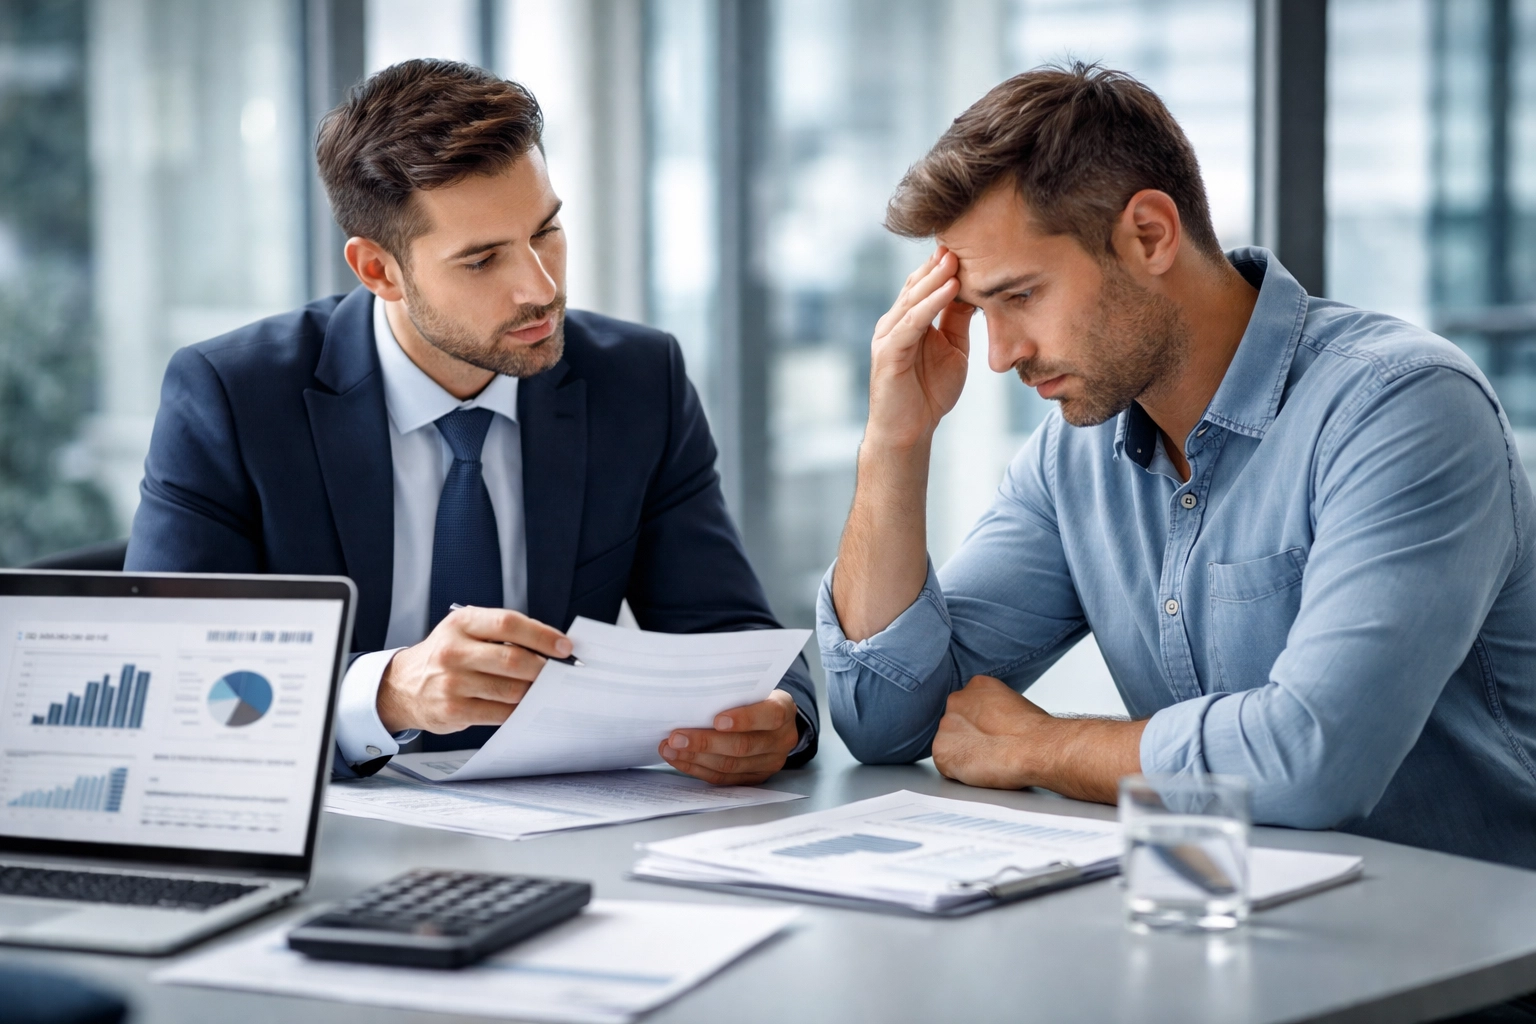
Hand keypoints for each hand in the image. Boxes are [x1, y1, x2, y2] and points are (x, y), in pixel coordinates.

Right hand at [376, 606, 572, 733]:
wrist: (402, 686)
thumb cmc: (446, 655)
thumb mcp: (465, 631)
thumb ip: (502, 634)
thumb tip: (550, 647)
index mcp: (462, 623)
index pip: (508, 623)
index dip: (542, 635)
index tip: (565, 647)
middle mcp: (453, 651)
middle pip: (513, 659)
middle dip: (543, 668)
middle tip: (560, 674)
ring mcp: (452, 682)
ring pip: (510, 689)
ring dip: (534, 691)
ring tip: (544, 690)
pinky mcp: (453, 710)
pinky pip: (499, 713)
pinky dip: (518, 710)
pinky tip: (524, 706)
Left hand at [658, 689, 800, 785]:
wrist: (773, 720)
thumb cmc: (754, 698)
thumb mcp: (752, 689)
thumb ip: (733, 694)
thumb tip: (691, 699)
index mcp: (783, 710)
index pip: (769, 716)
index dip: (744, 719)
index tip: (716, 720)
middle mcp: (781, 739)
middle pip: (743, 746)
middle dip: (705, 743)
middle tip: (676, 738)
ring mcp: (770, 762)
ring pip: (730, 766)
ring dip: (695, 758)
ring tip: (670, 749)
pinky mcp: (755, 778)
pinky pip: (724, 779)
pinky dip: (698, 769)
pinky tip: (679, 760)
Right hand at [866, 247, 974, 449]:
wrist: (909, 431)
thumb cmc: (929, 393)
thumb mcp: (953, 350)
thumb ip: (957, 322)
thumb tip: (973, 292)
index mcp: (909, 321)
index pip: (924, 285)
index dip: (942, 265)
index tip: (968, 244)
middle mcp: (895, 323)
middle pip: (916, 285)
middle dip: (938, 263)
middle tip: (961, 239)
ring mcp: (889, 336)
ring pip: (913, 299)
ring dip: (935, 278)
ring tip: (955, 259)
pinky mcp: (889, 352)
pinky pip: (912, 322)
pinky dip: (930, 304)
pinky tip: (949, 289)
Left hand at [932, 675, 1050, 789]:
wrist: (1036, 748)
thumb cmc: (1034, 732)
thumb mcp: (1013, 704)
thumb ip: (993, 710)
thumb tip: (992, 724)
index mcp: (976, 685)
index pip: (967, 707)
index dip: (979, 725)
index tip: (991, 734)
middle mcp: (956, 701)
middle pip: (954, 724)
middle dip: (968, 738)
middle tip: (990, 749)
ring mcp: (946, 726)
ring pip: (949, 745)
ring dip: (964, 755)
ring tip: (989, 759)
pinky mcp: (941, 751)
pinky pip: (945, 765)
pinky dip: (959, 772)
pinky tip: (981, 769)